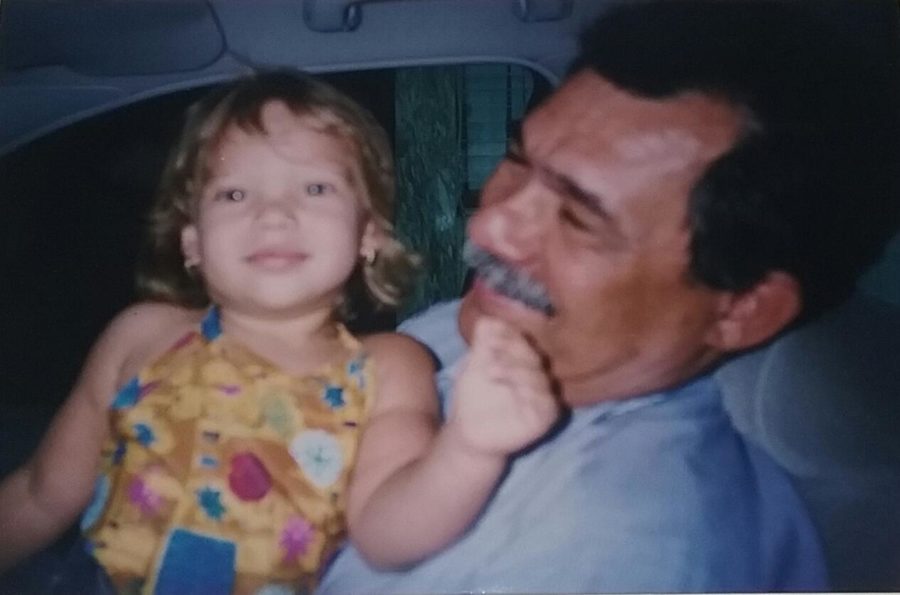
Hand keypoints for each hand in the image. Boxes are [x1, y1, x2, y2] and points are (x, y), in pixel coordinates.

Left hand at [446, 316, 559, 457]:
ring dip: (515, 371)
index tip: (489, 335)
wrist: (469, 432)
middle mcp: (537, 374)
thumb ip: (482, 342)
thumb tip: (489, 316)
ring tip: (492, 372)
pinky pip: (545, 401)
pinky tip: (510, 391)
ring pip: (538, 377)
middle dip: (511, 351)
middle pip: (532, 355)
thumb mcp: (473, 365)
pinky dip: (528, 394)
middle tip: (490, 353)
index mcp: (522, 358)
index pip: (522, 339)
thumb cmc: (473, 396)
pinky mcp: (547, 416)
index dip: (508, 335)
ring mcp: (545, 395)